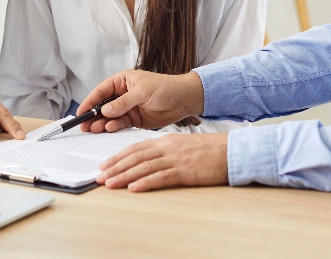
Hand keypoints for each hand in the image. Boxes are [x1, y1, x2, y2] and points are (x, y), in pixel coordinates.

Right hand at [77, 70, 204, 132]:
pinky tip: (109, 129)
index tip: (81, 112)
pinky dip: (113, 127)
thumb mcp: (143, 91)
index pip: (101, 91)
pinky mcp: (135, 120)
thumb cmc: (166, 87)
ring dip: (101, 123)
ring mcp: (128, 108)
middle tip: (84, 125)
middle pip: (103, 105)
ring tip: (94, 129)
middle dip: (93, 115)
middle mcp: (123, 95)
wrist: (185, 100)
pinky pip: (120, 124)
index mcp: (122, 81)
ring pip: (109, 117)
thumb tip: (105, 110)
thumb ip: (124, 102)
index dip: (90, 101)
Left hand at [95, 133, 228, 191]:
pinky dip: (145, 182)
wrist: (231, 151)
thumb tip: (148, 161)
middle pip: (135, 157)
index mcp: (166, 141)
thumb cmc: (209, 151)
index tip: (105, 164)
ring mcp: (176, 159)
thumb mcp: (183, 146)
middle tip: (100, 176)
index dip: (118, 156)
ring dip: (124, 175)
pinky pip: (161, 177)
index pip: (136, 148)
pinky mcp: (185, 172)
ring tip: (110, 183)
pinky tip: (134, 188)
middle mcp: (167, 148)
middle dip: (115, 166)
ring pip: (144, 167)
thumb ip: (165, 151)